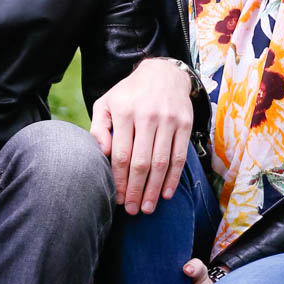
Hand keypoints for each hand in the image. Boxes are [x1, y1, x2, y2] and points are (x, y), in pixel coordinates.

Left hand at [90, 57, 192, 213]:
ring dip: (154, 189)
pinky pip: (179, 157)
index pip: (121, 154)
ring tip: (146, 208)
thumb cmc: (129, 94)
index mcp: (124, 111)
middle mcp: (147, 115)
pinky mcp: (185, 124)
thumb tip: (101, 154)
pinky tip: (166, 194)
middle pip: (141, 162)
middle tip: (131, 210)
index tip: (116, 198)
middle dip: (135, 190)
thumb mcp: (107, 103)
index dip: (119, 180)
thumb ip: (99, 128)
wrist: (163, 73)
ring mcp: (168, 120)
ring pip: (161, 163)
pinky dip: (173, 178)